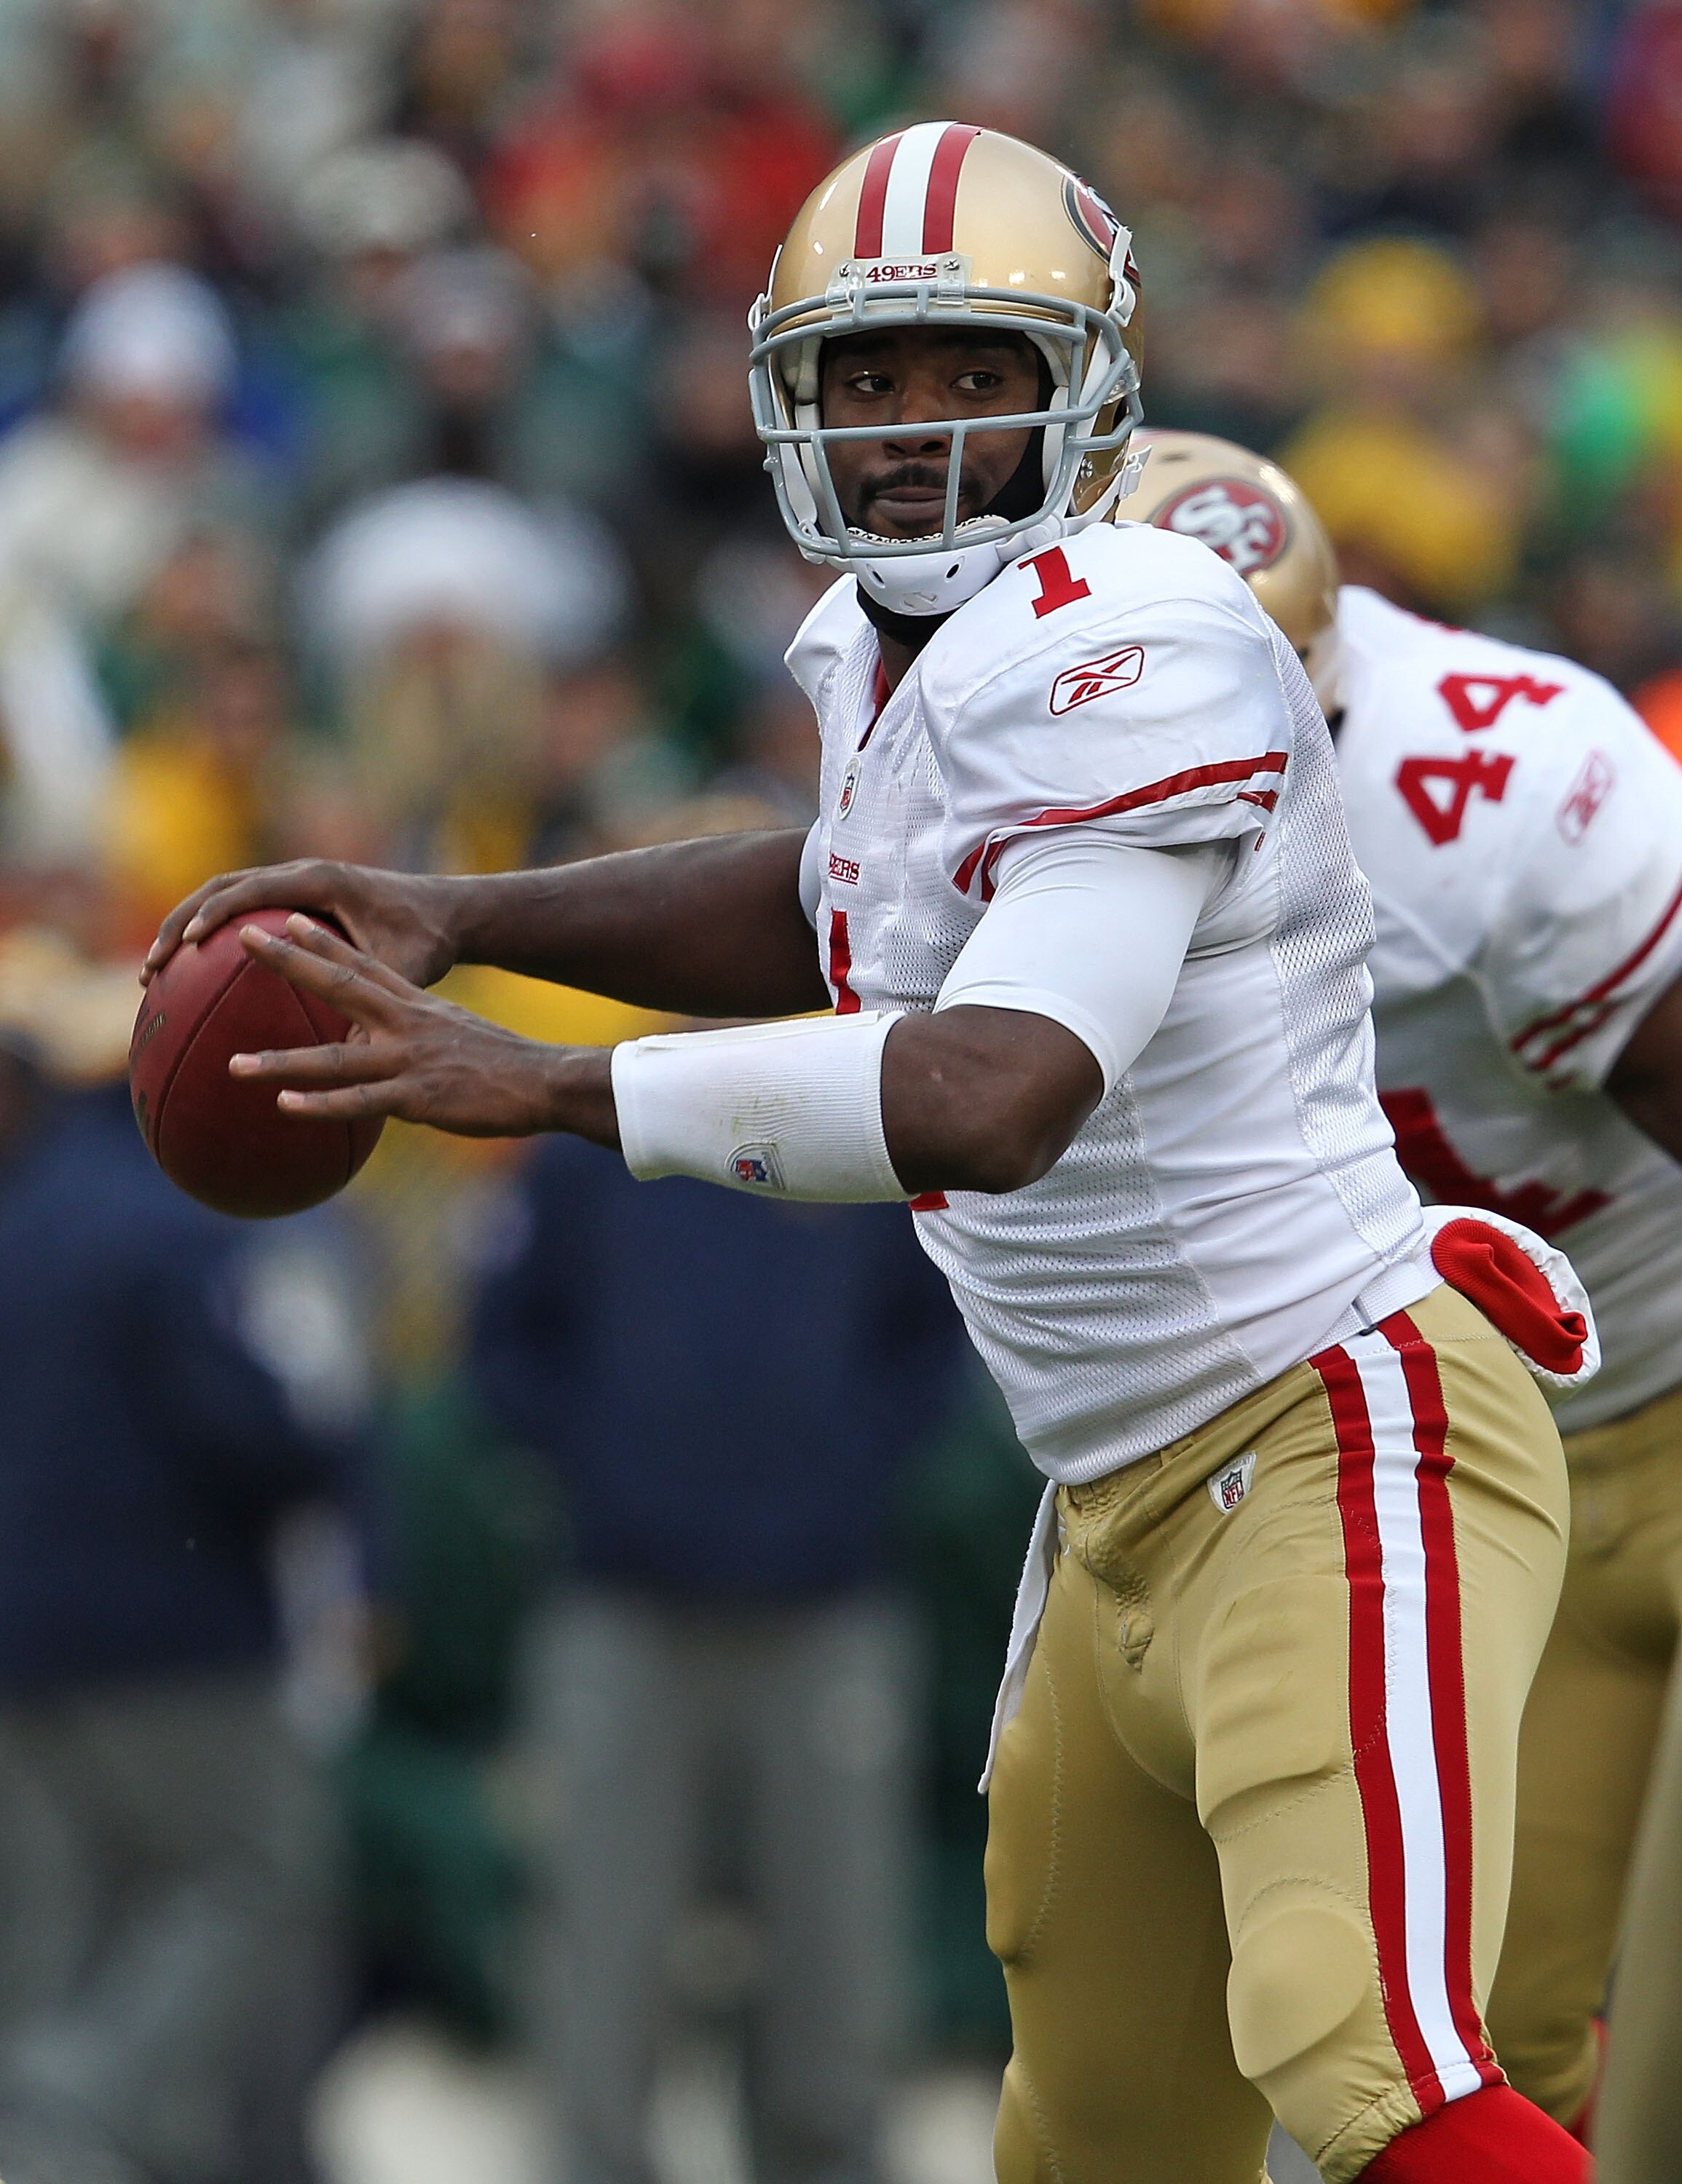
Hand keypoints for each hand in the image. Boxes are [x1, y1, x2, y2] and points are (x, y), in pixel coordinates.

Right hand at [143, 859, 462, 989]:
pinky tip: (193, 975)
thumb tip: (350, 1054)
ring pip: (224, 896)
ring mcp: (295, 883)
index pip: (250, 889)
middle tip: (152, 966)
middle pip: (221, 887)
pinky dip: (213, 934)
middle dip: (180, 922)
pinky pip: (242, 910)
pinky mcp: (295, 899)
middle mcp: (302, 873)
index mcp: (321, 879)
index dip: (213, 914)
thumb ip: (377, 998)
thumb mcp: (405, 968)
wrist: (447, 912)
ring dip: (187, 927)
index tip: (185, 945)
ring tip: (157, 972)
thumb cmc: (427, 938)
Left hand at [228, 916, 617, 1143]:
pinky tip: (285, 1107)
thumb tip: (393, 1052)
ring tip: (232, 1063)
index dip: (321, 941)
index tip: (284, 918)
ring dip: (280, 1061)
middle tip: (242, 937)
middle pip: (338, 986)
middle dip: (287, 962)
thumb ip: (421, 1037)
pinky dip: (321, 1104)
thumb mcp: (459, 1037)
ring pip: (333, 1059)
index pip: (363, 964)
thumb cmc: (506, 1066)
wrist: (546, 1081)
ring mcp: (408, 1060)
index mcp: (416, 1006)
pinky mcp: (417, 1098)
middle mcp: (406, 1024)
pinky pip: (360, 1102)